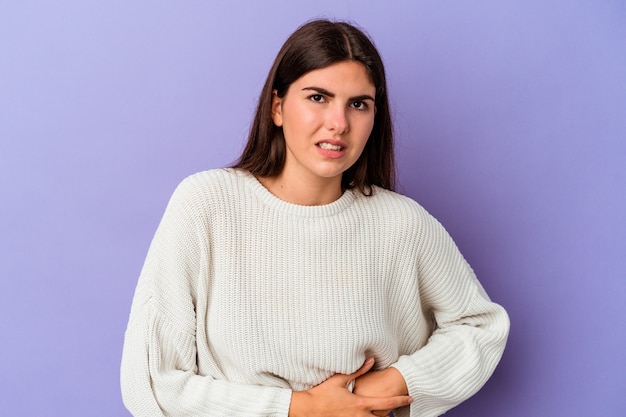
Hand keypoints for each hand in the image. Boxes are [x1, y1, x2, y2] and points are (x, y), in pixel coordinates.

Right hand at [289, 358, 412, 416]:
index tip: (410, 398)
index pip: (387, 403)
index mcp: (361, 404)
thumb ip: (358, 371)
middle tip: (397, 409)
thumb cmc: (323, 394)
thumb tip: (371, 360)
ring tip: (385, 413)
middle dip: (391, 414)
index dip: (401, 401)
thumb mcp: (340, 379)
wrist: (308, 409)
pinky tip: (367, 415)